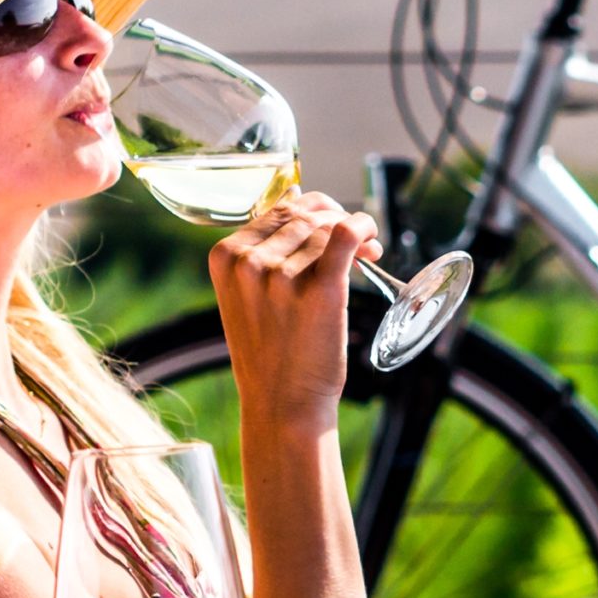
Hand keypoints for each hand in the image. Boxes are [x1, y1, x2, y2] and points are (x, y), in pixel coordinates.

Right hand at [208, 191, 381, 430]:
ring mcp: (282, 275)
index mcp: (225, 257)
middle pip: (305, 215)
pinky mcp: (320, 289)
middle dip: (336, 220)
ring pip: (327, 228)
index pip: (278, 210)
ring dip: (355, 232)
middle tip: (359, 243)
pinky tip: (372, 242)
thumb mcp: (247, 295)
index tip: (331, 227)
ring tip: (368, 254)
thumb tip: (293, 194)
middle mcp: (249, 262)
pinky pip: (346, 236)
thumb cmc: (270, 351)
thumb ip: (264, 247)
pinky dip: (364, 228)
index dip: (313, 211)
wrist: (282, 403)